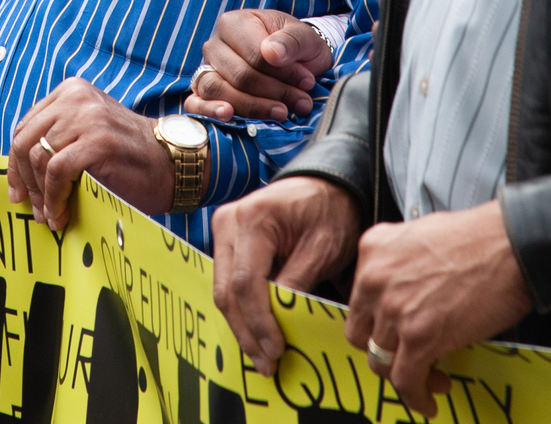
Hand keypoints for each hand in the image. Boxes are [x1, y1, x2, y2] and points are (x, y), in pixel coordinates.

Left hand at [8, 78, 171, 229]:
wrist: (172, 164)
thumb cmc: (127, 157)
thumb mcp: (87, 134)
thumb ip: (57, 140)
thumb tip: (19, 176)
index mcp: (70, 91)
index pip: (25, 127)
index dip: (15, 164)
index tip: (17, 191)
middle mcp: (76, 98)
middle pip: (26, 142)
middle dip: (24, 181)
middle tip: (31, 208)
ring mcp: (88, 117)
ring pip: (39, 158)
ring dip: (41, 195)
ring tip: (50, 216)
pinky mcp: (98, 141)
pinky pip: (58, 171)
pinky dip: (54, 198)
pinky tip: (61, 215)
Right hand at [185, 9, 331, 122]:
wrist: (292, 60)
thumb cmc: (295, 47)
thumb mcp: (304, 37)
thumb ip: (291, 41)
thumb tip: (272, 54)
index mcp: (234, 23)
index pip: (255, 55)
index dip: (283, 73)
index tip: (307, 82)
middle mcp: (214, 45)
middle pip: (239, 76)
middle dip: (274, 93)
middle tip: (301, 102)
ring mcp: (206, 68)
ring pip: (217, 90)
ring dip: (253, 106)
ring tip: (281, 113)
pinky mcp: (202, 91)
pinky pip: (196, 103)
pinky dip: (209, 111)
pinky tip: (228, 116)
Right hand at [210, 176, 358, 376]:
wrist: (325, 185)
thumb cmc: (329, 211)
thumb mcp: (323, 247)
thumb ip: (298, 282)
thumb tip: (279, 323)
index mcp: (252, 219)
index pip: (244, 282)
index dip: (258, 322)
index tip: (276, 351)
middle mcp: (228, 221)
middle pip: (225, 290)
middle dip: (246, 332)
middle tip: (267, 365)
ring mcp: (222, 229)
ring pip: (221, 289)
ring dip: (241, 326)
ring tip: (262, 357)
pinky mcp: (226, 240)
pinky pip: (227, 281)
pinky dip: (241, 310)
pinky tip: (257, 334)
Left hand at [345, 200, 531, 417]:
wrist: (511, 245)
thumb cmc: (479, 239)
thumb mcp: (419, 235)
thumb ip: (400, 263)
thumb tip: (405, 292)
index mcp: (373, 249)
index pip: (359, 301)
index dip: (377, 323)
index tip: (394, 334)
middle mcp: (374, 279)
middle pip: (362, 334)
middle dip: (384, 351)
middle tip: (406, 357)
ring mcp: (393, 309)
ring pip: (381, 360)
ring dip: (405, 375)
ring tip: (430, 378)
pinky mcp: (419, 336)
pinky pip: (405, 380)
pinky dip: (416, 397)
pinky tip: (430, 400)